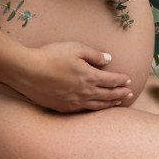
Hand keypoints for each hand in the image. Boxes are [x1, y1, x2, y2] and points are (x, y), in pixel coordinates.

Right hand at [14, 41, 132, 112]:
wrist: (27, 71)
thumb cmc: (50, 56)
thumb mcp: (74, 48)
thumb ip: (94, 54)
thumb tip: (108, 59)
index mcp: (90, 76)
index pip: (112, 80)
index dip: (122, 80)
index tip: (129, 80)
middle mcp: (85, 92)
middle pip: (108, 95)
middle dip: (121, 94)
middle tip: (130, 94)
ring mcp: (74, 102)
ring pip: (98, 105)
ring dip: (111, 104)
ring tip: (119, 103)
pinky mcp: (64, 108)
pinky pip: (84, 110)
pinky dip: (95, 109)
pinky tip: (97, 108)